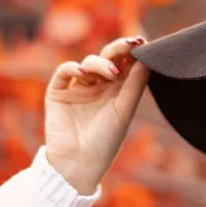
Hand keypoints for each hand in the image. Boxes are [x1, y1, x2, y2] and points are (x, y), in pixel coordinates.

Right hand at [45, 36, 149, 194]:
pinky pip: (64, 72)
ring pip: (88, 63)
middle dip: (118, 49)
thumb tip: (147, 57)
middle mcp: (98, 88)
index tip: (142, 42)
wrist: (78, 164)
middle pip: (107, 59)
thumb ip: (135, 84)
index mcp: (116, 92)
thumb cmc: (106, 142)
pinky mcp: (58, 93)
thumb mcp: (125, 110)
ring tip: (111, 74)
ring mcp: (77, 89)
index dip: (131, 52)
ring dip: (100, 63)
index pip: (125, 65)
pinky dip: (73, 68)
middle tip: (130, 44)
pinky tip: (84, 74)